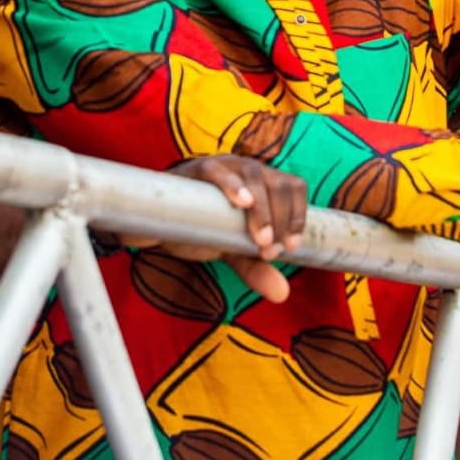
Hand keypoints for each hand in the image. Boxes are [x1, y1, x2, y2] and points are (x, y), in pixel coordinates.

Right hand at [122, 155, 307, 302]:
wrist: (161, 219)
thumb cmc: (204, 227)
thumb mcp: (232, 250)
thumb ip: (255, 268)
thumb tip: (282, 294)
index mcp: (265, 183)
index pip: (294, 187)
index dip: (298, 215)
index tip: (291, 246)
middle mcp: (251, 169)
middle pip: (279, 184)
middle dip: (281, 218)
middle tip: (270, 250)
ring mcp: (228, 165)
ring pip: (255, 176)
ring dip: (262, 210)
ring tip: (261, 239)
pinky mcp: (201, 169)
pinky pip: (220, 171)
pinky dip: (233, 185)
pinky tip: (242, 203)